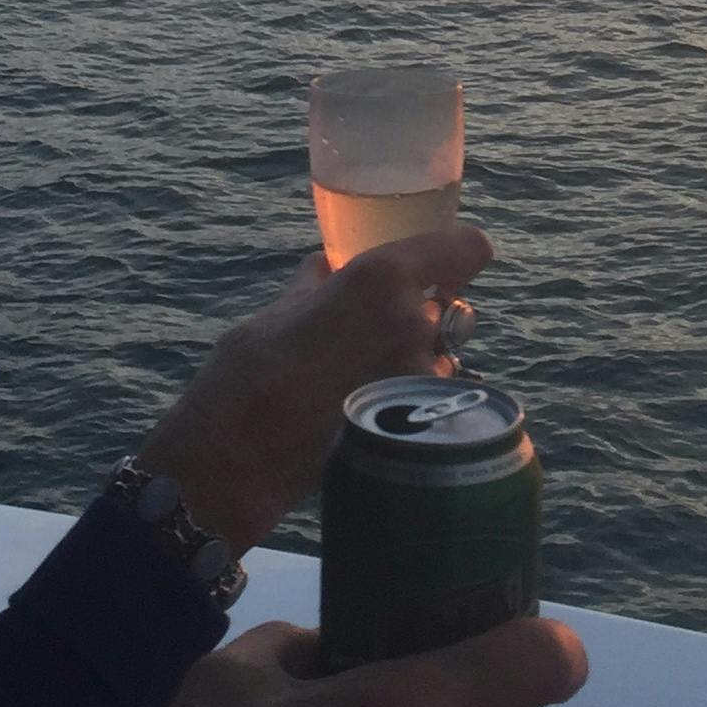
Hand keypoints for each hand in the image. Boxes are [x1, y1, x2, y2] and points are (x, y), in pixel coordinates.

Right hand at [139, 225, 491, 553]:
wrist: (240, 457)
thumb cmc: (249, 374)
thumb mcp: (279, 312)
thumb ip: (315, 286)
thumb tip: (324, 267)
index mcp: (383, 278)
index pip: (467, 248)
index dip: (458, 254)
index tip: (443, 265)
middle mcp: (415, 322)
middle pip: (450, 307)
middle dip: (422, 316)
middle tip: (379, 334)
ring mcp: (422, 377)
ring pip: (443, 357)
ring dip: (418, 361)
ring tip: (365, 380)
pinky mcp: (419, 427)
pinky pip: (431, 399)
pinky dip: (412, 400)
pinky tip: (370, 412)